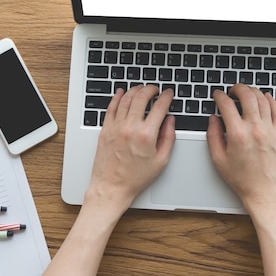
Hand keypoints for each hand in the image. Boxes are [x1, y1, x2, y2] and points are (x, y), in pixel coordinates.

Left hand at [85, 85, 175, 214]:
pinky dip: (117, 97)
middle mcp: (130, 127)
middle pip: (141, 97)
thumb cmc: (135, 178)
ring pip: (125, 99)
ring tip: (141, 88)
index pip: (159, 107)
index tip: (168, 93)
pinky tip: (121, 92)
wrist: (111, 187)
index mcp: (146, 135)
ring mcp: (116, 127)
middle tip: (155, 89)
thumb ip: (168, 137)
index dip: (166, 97)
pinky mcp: (105, 129)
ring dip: (135, 90)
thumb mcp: (161, 161)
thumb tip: (170, 120)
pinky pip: (111, 107)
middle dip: (151, 89)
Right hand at [206, 84, 275, 216]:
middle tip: (232, 89)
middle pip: (247, 96)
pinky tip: (265, 97)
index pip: (227, 105)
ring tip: (246, 91)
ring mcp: (270, 130)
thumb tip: (213, 119)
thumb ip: (213, 135)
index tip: (218, 95)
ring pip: (263, 100)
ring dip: (253, 91)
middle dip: (237, 88)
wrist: (265, 192)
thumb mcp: (218, 159)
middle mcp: (255, 129)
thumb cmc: (242, 179)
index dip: (220, 96)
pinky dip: (270, 100)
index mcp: (237, 134)